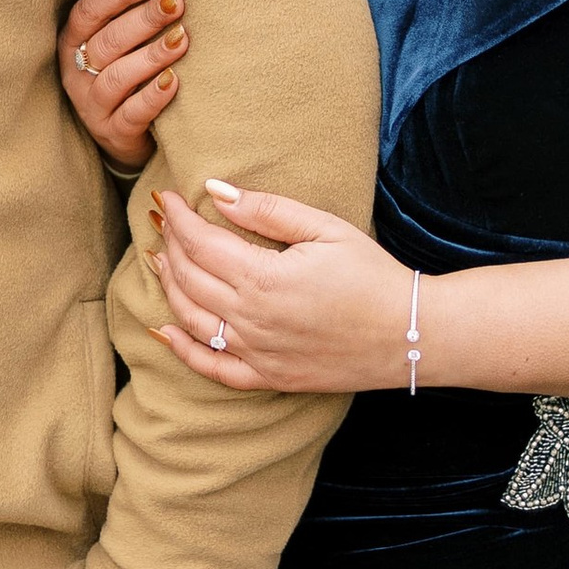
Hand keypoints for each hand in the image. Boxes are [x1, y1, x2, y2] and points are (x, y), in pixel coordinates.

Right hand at [58, 0, 189, 169]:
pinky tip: (173, 80)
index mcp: (72, 43)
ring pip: (116, 78)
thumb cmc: (124, 73)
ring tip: (180, 38)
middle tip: (174, 2)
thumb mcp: (114, 44)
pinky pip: (132, 114)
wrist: (122, 135)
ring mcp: (92, 107)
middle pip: (106, 42)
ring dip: (150, 55)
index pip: (87, 13)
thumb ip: (125, 14)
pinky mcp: (113, 133)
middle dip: (142, 19)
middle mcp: (75, 73)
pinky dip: (152, 96)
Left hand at [150, 179, 410, 394]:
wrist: (409, 335)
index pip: (200, 243)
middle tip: (163, 223)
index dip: (178, 218)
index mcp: (264, 278)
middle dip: (170, 245)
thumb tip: (216, 191)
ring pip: (192, 319)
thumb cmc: (372, 275)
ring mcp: (257, 353)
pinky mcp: (268, 377)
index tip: (167, 198)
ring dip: (168, 287)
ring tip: (158, 260)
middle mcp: (252, 319)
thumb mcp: (324, 229)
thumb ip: (267, 210)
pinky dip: (182, 350)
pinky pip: (212, 368)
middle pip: (189, 278)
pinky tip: (163, 331)